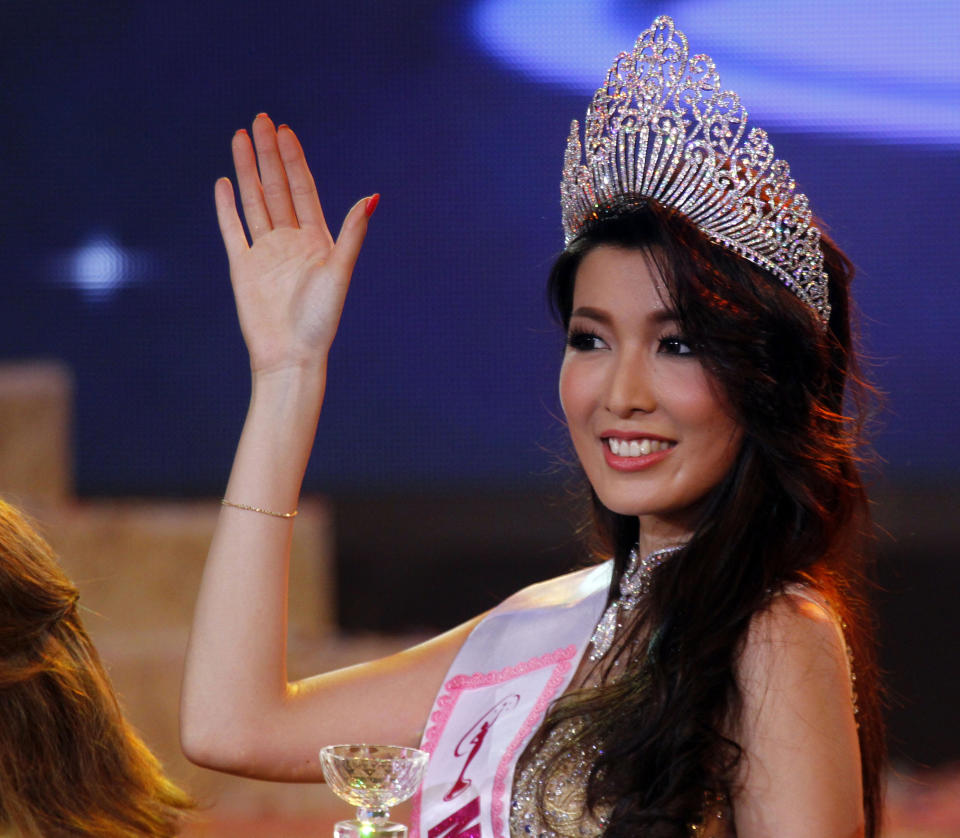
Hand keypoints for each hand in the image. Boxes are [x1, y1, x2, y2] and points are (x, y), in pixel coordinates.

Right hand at [215, 114, 376, 374]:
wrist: (290, 355)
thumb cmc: (320, 321)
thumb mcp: (340, 273)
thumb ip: (353, 234)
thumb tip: (373, 196)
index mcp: (316, 240)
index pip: (303, 190)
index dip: (294, 160)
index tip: (285, 131)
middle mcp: (291, 241)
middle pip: (277, 188)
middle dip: (268, 155)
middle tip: (260, 119)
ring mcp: (265, 253)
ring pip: (254, 202)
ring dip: (246, 171)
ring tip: (239, 138)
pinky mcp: (243, 267)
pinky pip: (233, 230)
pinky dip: (227, 207)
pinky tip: (224, 183)